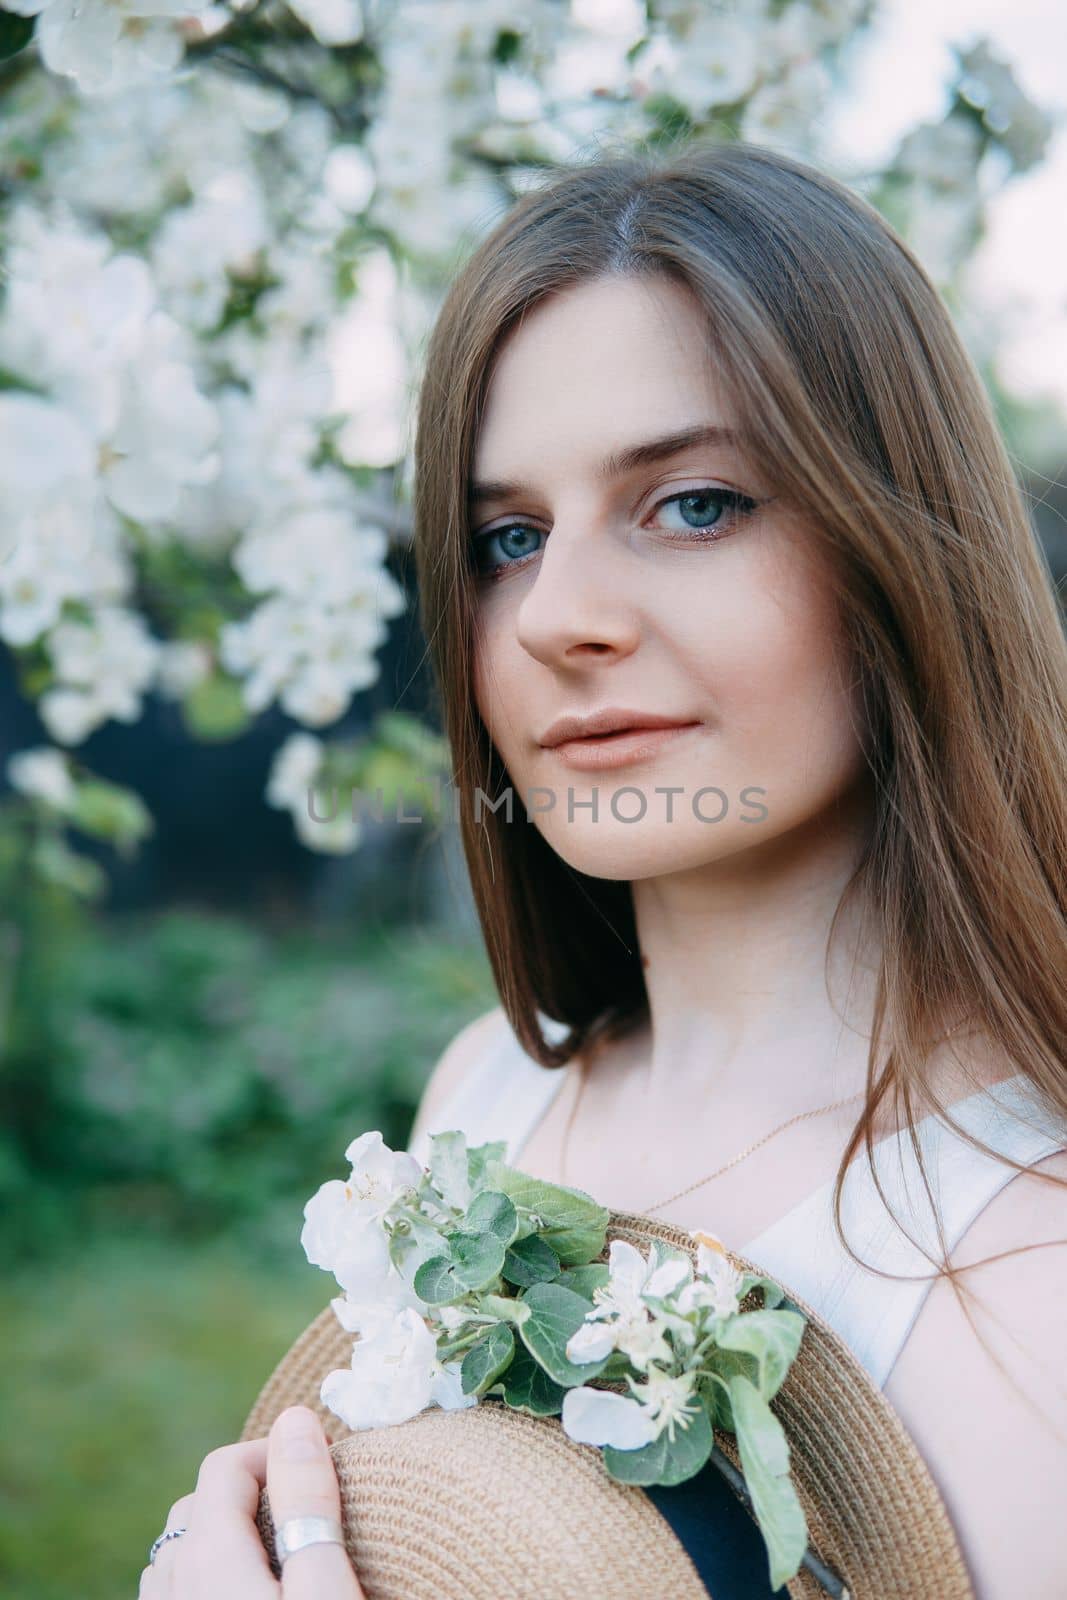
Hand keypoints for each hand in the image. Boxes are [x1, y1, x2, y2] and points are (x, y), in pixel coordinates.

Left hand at [139, 1405, 366, 1598]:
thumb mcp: (325, 1589)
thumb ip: (307, 1503)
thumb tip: (295, 1417)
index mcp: (209, 1556)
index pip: (227, 1462)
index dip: (283, 1452)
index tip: (332, 1471)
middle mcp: (171, 1583)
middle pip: (199, 1504)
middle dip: (255, 1492)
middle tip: (313, 1516)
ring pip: (182, 1553)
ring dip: (226, 1537)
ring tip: (282, 1557)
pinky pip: (174, 1591)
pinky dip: (205, 1576)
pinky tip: (245, 1593)